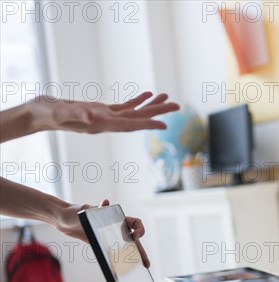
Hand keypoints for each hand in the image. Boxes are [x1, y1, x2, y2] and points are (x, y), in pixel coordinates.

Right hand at [31, 92, 179, 133]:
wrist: (38, 115)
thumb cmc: (47, 115)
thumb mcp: (60, 114)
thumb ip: (75, 116)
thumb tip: (91, 118)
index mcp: (101, 125)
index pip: (128, 125)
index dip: (146, 124)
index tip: (164, 125)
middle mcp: (107, 123)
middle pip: (137, 118)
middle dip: (157, 112)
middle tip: (177, 106)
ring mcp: (106, 117)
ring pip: (134, 112)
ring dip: (151, 105)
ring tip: (167, 97)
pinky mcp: (102, 111)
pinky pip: (124, 107)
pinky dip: (137, 101)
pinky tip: (147, 95)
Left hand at [55, 199, 150, 267]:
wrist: (60, 219)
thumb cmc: (73, 212)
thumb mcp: (85, 211)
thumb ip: (96, 209)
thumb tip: (106, 202)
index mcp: (115, 218)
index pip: (135, 222)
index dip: (140, 229)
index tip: (136, 236)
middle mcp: (114, 227)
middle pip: (133, 239)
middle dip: (141, 251)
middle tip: (145, 264)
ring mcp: (107, 235)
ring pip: (124, 247)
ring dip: (131, 257)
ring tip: (136, 269)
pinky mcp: (99, 242)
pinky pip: (111, 252)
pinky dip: (116, 260)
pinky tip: (119, 268)